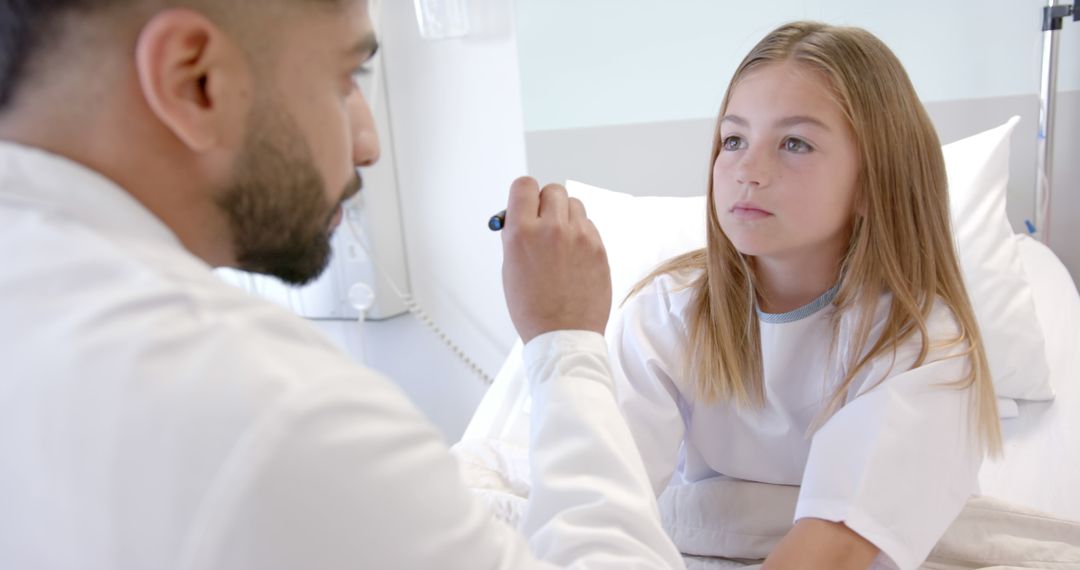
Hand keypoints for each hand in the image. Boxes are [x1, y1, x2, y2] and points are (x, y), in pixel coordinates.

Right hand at [501, 177, 611, 343]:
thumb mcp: (510, 268)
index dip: (523, 194)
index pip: (524, 185)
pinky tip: (574, 255)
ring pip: (574, 204)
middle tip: (543, 222)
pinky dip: (580, 233)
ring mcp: (579, 237)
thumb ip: (516, 235)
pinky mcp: (598, 248)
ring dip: (565, 216)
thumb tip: (520, 214)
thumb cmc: (532, 309)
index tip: (525, 204)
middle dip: (545, 203)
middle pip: (553, 190)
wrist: (563, 335)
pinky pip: (588, 225)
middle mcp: (551, 229)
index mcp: (522, 234)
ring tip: (561, 240)